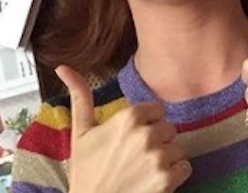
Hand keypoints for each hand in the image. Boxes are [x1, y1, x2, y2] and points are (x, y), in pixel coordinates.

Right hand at [55, 65, 191, 192]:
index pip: (155, 110)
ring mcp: (158, 158)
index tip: (133, 138)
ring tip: (145, 170)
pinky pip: (185, 167)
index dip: (146, 123)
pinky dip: (175, 175)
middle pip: (168, 128)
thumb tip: (62, 66)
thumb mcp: (80, 131)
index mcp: (127, 118)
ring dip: (167, 158)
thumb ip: (80, 96)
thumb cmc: (86, 171)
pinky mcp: (167, 180)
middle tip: (136, 157)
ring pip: (178, 147)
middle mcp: (146, 135)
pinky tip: (155, 180)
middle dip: (157, 141)